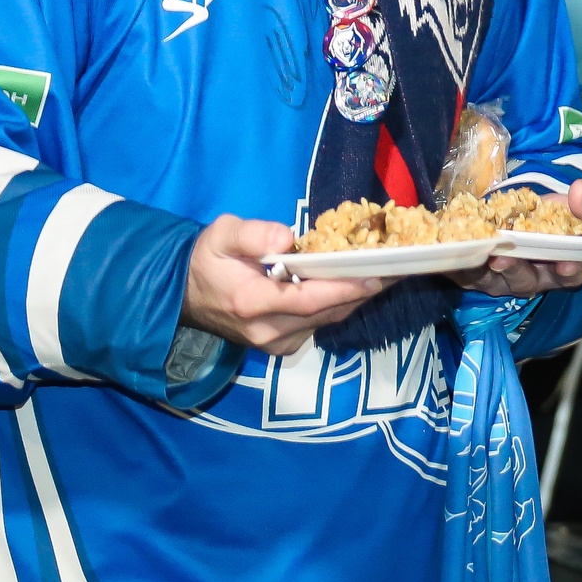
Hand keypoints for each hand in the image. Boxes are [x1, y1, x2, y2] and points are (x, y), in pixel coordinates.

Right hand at [182, 216, 384, 355]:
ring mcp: (274, 343)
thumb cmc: (206, 259)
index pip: (308, 299)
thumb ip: (252, 234)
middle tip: (397, 268)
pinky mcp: (280, 346)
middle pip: (326, 312)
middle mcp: (267, 330)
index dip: (344, 288)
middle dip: (363, 290)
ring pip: (327, 320)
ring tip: (386, 273)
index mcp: (252, 303)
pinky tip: (355, 285)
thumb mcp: (221, 234)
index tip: (377, 275)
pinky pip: (319, 325)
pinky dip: (339, 305)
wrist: (183, 295)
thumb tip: (287, 239)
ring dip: (355, 298)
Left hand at [449, 180, 581, 298]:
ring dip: (481, 269)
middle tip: (503, 258)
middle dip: (514, 270)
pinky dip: (457, 264)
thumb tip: (579, 191)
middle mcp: (531, 279)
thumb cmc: (554, 216)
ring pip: (491, 280)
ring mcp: (502, 280)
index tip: (566, 262)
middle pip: (525, 281)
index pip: (570, 276)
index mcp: (561, 268)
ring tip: (475, 254)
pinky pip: (464, 274)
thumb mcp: (575, 207)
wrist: (520, 214)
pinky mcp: (476, 276)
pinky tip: (451, 250)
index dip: (570, 271)